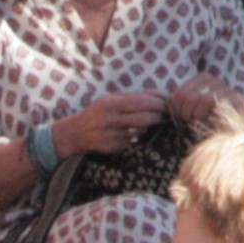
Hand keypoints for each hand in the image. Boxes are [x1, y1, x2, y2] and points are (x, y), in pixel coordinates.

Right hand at [56, 93, 178, 161]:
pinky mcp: (113, 148)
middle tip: (163, 114)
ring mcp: (112, 135)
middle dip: (158, 116)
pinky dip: (136, 137)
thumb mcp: (111, 99)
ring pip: (141, 131)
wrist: (76, 133)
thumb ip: (134, 97)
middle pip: (145, 119)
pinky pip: (132, 141)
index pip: (141, 103)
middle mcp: (111, 119)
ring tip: (149, 121)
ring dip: (148, 127)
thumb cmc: (98, 111)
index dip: (157, 104)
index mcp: (111, 103)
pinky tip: (131, 132)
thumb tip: (159, 94)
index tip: (166, 104)